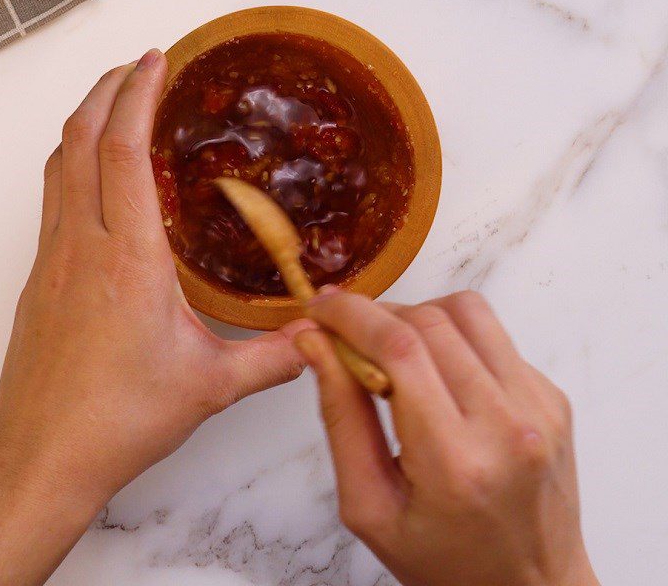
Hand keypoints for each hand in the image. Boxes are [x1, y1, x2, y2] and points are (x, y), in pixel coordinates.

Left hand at [0, 50, 309, 585]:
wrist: (43, 458)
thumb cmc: (119, 419)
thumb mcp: (211, 386)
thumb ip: (274, 357)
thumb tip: (320, 337)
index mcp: (129, 260)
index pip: (122, 153)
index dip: (136, 97)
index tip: (154, 61)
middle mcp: (82, 247)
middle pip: (79, 141)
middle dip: (104, 91)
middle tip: (135, 65)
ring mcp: (52, 261)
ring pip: (57, 167)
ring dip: (83, 124)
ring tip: (113, 105)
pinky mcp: (39, 280)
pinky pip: (52, 201)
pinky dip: (72, 165)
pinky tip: (95, 180)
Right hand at [296, 289, 598, 585]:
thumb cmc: (444, 560)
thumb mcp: (368, 505)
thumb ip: (340, 417)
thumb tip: (316, 343)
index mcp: (455, 461)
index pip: (398, 349)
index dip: (351, 314)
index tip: (320, 307)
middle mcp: (508, 425)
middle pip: (429, 322)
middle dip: (375, 313)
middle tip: (345, 330)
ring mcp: (539, 406)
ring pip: (467, 311)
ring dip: (416, 315)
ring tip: (392, 348)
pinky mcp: (552, 396)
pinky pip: (494, 336)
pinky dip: (453, 337)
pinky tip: (437, 374)